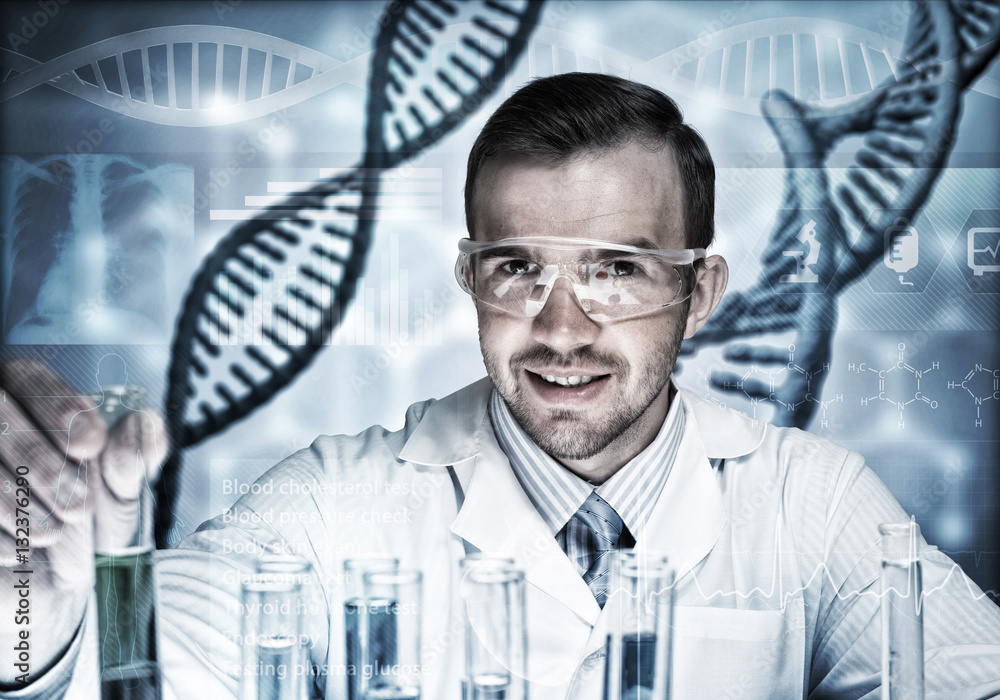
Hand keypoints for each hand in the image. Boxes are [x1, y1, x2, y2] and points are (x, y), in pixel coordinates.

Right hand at [0, 358, 166, 684]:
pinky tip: (20, 550)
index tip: (89, 445)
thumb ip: (133, 460)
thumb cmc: (85, 532)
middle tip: (77, 504)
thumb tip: (144, 426)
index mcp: (29, 406)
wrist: (52, 593)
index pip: (28, 376)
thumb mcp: (120, 497)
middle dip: (39, 460)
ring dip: (15, 498)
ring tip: (55, 531)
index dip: (58, 406)